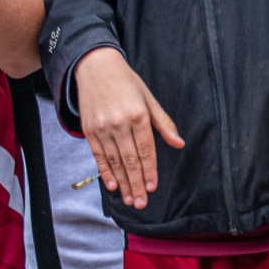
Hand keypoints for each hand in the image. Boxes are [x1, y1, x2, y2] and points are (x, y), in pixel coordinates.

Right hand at [73, 47, 182, 208]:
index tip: (152, 187)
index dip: (150, 171)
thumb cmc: (125, 82)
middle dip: (136, 184)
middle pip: (130, 160)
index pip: (146, 150)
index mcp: (138, 116)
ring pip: (115, 161)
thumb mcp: (148, 98)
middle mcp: (119, 123)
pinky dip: (105, 171)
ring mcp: (102, 127)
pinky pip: (98, 155)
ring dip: (123, 183)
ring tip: (129, 199)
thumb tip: (178, 143)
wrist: (94, 66)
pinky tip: (112, 185)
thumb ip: (163, 123)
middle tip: (141, 202)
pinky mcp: (89, 129)